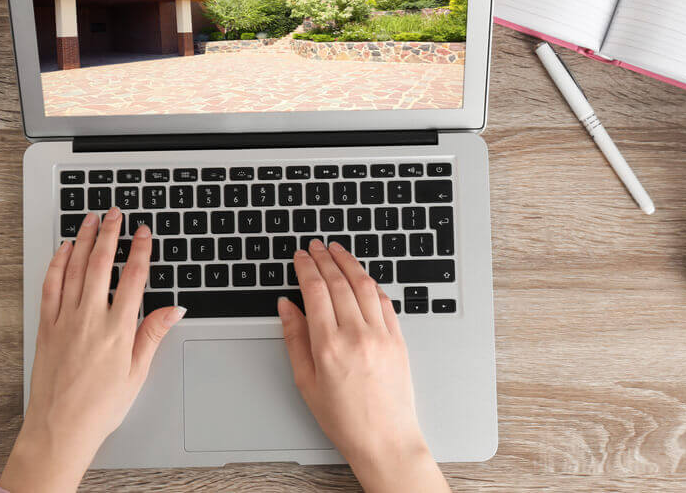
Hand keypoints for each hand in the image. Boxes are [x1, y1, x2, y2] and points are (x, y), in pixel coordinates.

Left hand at [0, 208, 184, 491]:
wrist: (60, 429)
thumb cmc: (99, 407)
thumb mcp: (137, 373)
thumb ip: (152, 334)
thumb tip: (172, 309)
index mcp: (118, 330)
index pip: (134, 279)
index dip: (141, 251)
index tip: (144, 233)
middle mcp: (90, 319)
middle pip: (102, 264)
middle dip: (110, 234)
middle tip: (115, 213)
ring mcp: (65, 320)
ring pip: (75, 268)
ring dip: (83, 240)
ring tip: (90, 220)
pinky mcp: (46, 327)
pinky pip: (51, 286)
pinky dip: (57, 264)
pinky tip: (63, 250)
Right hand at [278, 240, 447, 492]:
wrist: (385, 439)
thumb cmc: (344, 418)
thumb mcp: (306, 381)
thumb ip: (294, 339)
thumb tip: (286, 307)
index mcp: (329, 346)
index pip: (315, 291)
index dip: (305, 267)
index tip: (300, 256)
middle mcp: (357, 335)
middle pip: (338, 282)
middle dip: (324, 258)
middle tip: (315, 246)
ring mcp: (381, 335)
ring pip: (364, 285)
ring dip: (348, 263)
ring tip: (337, 250)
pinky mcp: (398, 339)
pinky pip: (384, 301)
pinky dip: (371, 283)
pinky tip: (362, 276)